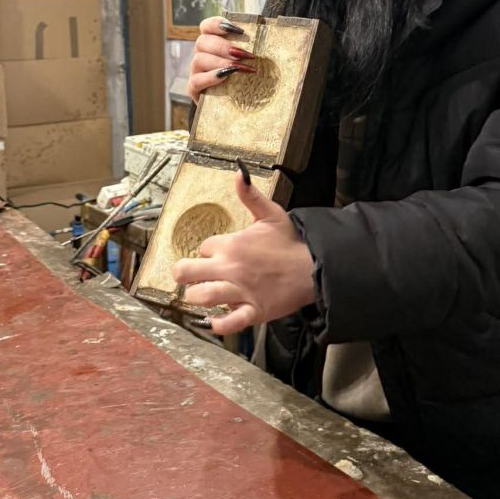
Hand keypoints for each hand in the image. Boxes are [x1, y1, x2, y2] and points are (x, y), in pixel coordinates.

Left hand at [171, 168, 315, 333]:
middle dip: (184, 274)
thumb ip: (250, 195)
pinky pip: (229, 323)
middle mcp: (231, 268)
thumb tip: (238, 173)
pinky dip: (218, 325)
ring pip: (201, 296)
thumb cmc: (292, 242)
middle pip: (186, 272)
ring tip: (201, 295)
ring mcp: (240, 291)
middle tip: (190, 277)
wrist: (315, 266)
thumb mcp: (270, 213)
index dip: (207, 252)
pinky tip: (214, 321)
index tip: (217, 255)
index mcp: (232, 244)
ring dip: (196, 297)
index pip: (202, 248)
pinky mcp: (253, 310)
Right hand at [187, 16, 256, 103]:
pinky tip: (225, 77)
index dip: (218, 24)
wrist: (234, 107)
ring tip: (239, 68)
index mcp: (213, 44)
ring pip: (198, 59)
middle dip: (224, 46)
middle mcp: (202, 55)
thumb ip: (255, 50)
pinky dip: (211, 77)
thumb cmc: (247, 81)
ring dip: (221, 62)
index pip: (207, 26)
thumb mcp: (251, 63)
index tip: (238, 31)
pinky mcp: (194, 89)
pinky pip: (196, 80)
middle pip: (202, 41)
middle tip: (244, 54)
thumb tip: (282, 42)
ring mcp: (196, 72)